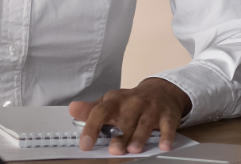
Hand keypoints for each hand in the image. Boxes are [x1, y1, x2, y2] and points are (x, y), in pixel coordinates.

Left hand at [70, 77, 191, 154]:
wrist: (160, 90)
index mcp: (115, 100)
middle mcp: (133, 103)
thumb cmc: (131, 102)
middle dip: (120, 135)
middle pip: (125, 120)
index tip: (85, 144)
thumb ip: (92, 110)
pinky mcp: (168, 115)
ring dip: (139, 137)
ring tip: (133, 149)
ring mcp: (151, 109)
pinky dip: (166, 136)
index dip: (92, 128)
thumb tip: (73, 109)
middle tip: (114, 150)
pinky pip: (168, 126)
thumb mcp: (110, 102)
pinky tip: (163, 146)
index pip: (100, 112)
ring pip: (144, 124)